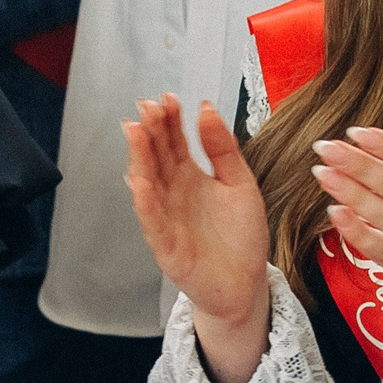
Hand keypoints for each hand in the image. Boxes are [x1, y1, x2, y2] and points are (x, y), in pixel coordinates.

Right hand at [124, 94, 270, 329]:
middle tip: (147, 107)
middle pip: (157, 157)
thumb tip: (206, 109)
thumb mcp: (240, 182)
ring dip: (140, 159)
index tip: (169, 98)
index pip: (174, 142)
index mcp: (190, 177)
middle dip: (151, 132)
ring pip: (148, 184)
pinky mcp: (166, 247)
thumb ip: (223, 148)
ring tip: (136, 133)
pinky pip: (153, 223)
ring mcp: (166, 219)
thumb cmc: (241, 236)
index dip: (170, 120)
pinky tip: (140, 184)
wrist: (246, 284)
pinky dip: (145, 204)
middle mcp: (173, 194)